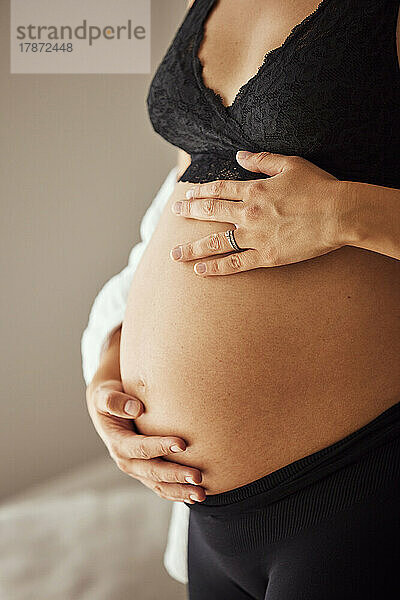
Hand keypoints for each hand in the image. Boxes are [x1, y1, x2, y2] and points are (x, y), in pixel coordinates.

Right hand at [86, 379, 205, 503]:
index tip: (182, 444)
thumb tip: (135, 408)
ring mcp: (137, 469)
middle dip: (175, 475)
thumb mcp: (104, 396)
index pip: (141, 448)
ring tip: (201, 494)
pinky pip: (162, 487)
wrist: (108, 407)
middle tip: (197, 475)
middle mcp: (126, 461)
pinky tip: (195, 496)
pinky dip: (178, 492)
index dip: (160, 447)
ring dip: (180, 491)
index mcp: (117, 443)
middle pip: (152, 472)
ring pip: (159, 485)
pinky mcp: (146, 472)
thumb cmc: (108, 398)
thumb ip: (114, 401)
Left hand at [170, 150, 346, 274]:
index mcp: (254, 189)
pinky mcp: (265, 257)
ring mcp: (255, 236)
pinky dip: (216, 268)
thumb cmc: (319, 187)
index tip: (186, 194)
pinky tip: (200, 271)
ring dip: (193, 248)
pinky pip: (235, 264)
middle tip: (173, 213)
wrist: (339, 214)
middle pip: (210, 212)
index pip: (218, 189)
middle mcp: (249, 213)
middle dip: (188, 212)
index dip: (200, 191)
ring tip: (175, 253)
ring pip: (216, 242)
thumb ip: (261, 160)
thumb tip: (238, 156)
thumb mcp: (291, 164)